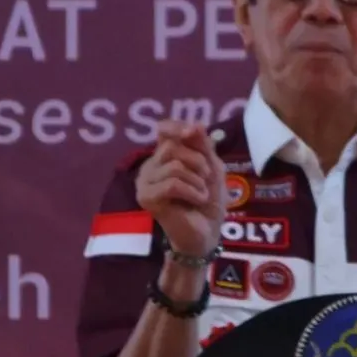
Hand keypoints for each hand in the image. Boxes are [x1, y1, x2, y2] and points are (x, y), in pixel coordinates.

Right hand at [135, 121, 225, 257]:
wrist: (206, 231)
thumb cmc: (209, 199)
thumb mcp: (212, 166)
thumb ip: (202, 145)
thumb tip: (194, 125)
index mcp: (164, 155)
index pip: (164, 129)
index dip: (178, 127)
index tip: (194, 133)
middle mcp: (151, 165)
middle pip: (172, 146)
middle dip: (197, 160)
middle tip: (206, 177)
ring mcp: (145, 182)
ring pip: (173, 166)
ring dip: (197, 180)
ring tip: (201, 193)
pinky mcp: (146, 198)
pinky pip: (172, 184)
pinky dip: (192, 191)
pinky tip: (197, 200)